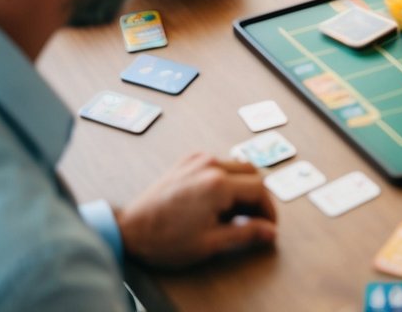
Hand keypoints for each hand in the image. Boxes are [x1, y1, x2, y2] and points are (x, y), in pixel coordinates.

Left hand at [116, 153, 276, 269]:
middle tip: (255, 219)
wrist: (130, 229)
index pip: (259, 189)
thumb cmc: (166, 239)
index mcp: (219, 184)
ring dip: (242, 186)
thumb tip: (271, 231)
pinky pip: (218, 163)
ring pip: (236, 165)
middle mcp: (211, 164)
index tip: (269, 226)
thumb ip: (245, 234)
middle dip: (258, 196)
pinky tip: (215, 200)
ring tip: (234, 213)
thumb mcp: (209, 243)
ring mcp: (198, 159)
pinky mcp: (188, 159)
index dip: (269, 209)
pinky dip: (225, 178)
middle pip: (252, 172)